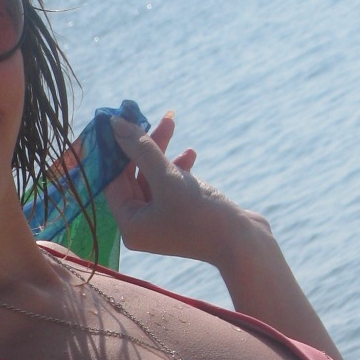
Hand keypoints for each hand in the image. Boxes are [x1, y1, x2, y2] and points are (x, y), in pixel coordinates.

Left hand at [105, 111, 274, 272]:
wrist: (245, 245)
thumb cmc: (202, 215)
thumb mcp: (169, 178)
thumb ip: (141, 150)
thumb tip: (116, 125)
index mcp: (130, 225)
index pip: (113, 180)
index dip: (116, 149)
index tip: (120, 119)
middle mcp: (143, 227)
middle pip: (133, 177)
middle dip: (143, 145)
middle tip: (149, 114)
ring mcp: (164, 222)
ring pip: (154, 178)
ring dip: (161, 151)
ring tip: (171, 122)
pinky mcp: (184, 216)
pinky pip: (172, 186)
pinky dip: (178, 168)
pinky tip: (190, 154)